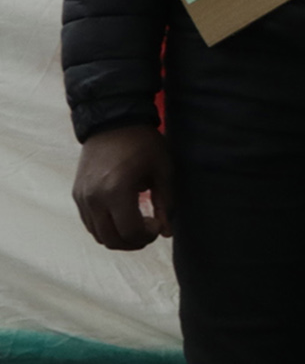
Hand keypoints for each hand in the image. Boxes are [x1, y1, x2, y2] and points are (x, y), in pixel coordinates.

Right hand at [72, 124, 171, 250]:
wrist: (112, 121)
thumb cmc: (143, 143)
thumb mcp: (163, 171)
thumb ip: (166, 203)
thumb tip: (167, 233)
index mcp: (116, 191)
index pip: (129, 232)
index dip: (148, 236)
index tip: (159, 225)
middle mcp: (93, 198)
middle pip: (111, 240)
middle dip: (134, 242)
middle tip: (150, 231)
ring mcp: (81, 197)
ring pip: (98, 235)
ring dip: (119, 237)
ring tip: (138, 224)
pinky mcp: (76, 194)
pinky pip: (89, 223)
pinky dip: (106, 228)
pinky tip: (123, 217)